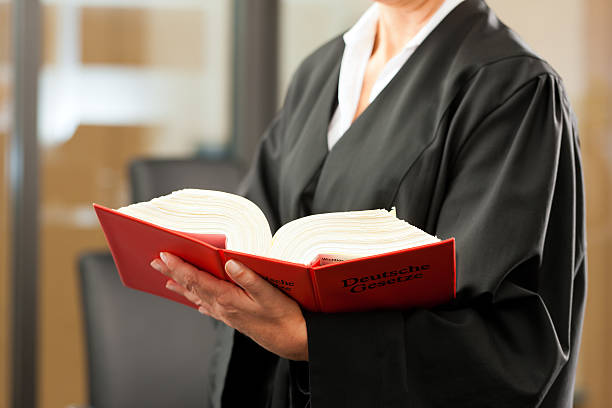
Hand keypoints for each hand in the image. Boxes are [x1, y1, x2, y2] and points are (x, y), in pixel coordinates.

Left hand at [150, 252, 308, 360]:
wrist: (292, 340)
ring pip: (198, 297)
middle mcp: (223, 307)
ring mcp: (227, 314)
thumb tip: (230, 262)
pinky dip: (199, 301)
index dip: (179, 267)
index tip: (164, 255)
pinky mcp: (234, 318)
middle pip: (192, 287)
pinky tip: (197, 302)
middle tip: (155, 263)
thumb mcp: (269, 294)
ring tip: (167, 281)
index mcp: (228, 298)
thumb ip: (248, 278)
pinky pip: (210, 307)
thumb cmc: (284, 317)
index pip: (197, 279)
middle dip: (173, 274)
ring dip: (182, 287)